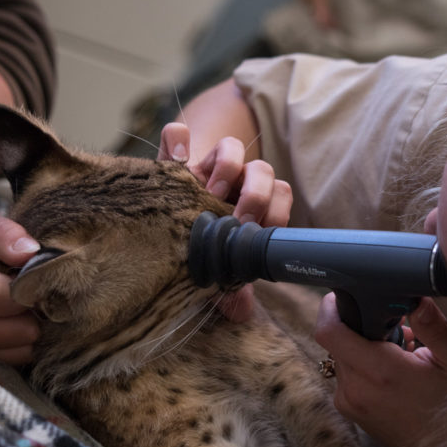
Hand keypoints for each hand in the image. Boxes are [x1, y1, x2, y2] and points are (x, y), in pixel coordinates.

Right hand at [0, 211, 41, 364]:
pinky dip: (21, 341)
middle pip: (23, 329)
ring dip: (29, 326)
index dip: (34, 284)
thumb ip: (5, 234)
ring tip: (18, 304)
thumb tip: (31, 253)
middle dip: (33, 308)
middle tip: (26, 288)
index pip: (15, 299)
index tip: (31, 271)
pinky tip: (13, 319)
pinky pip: (15, 360)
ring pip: (23, 350)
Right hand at [159, 122, 292, 322]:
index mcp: (251, 202)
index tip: (260, 231)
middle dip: (256, 193)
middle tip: (239, 217)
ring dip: (227, 167)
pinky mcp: (174, 155)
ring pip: (233, 147)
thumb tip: (240, 312)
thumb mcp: (215, 262)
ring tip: (210, 192)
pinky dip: (179, 140)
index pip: (280, 194)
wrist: (165, 213)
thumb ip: (230, 284)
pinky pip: (177, 134)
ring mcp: (206, 165)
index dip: (277, 210)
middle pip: (262, 170)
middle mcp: (235, 180)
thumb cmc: (199, 242)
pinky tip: (179, 160)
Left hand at [314, 294, 446, 446]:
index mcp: (379, 371)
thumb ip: (434, 327)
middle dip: (360, 327)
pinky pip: (346, 375)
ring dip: (363, 347)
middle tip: (396, 329)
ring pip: (342, 357)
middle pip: (337, 340)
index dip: (331, 308)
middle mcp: (356, 388)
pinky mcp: (349, 411)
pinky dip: (363, 366)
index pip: (330, 331)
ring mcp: (349, 402)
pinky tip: (392, 372)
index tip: (343, 296)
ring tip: (400, 354)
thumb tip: (418, 299)